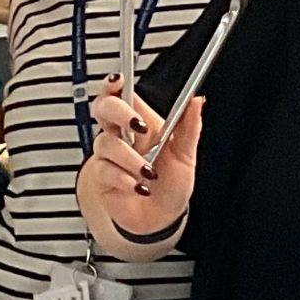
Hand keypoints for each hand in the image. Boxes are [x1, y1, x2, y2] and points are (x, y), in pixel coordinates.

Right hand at [76, 76, 199, 253]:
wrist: (163, 218)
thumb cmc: (171, 183)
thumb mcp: (186, 154)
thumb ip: (189, 126)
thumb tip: (196, 100)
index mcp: (141, 123)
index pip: (120, 95)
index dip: (113, 84)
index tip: (119, 81)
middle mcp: (122, 136)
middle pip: (103, 108)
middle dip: (118, 112)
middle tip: (138, 126)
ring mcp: (110, 156)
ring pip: (106, 143)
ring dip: (130, 158)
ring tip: (149, 173)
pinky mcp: (102, 177)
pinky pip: (104, 170)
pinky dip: (124, 179)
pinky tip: (139, 187)